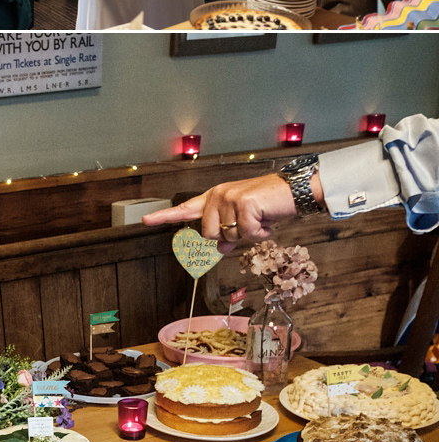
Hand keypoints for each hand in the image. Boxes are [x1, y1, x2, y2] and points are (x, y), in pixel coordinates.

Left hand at [141, 173, 297, 251]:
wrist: (296, 191)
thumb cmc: (270, 205)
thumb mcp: (246, 221)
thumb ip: (229, 234)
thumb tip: (219, 250)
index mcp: (214, 198)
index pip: (185, 209)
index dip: (165, 216)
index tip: (146, 220)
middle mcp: (218, 196)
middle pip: (209, 235)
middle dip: (231, 237)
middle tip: (249, 223)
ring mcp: (230, 198)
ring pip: (228, 236)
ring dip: (248, 235)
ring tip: (260, 219)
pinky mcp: (244, 204)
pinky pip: (247, 234)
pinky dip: (260, 233)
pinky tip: (267, 220)